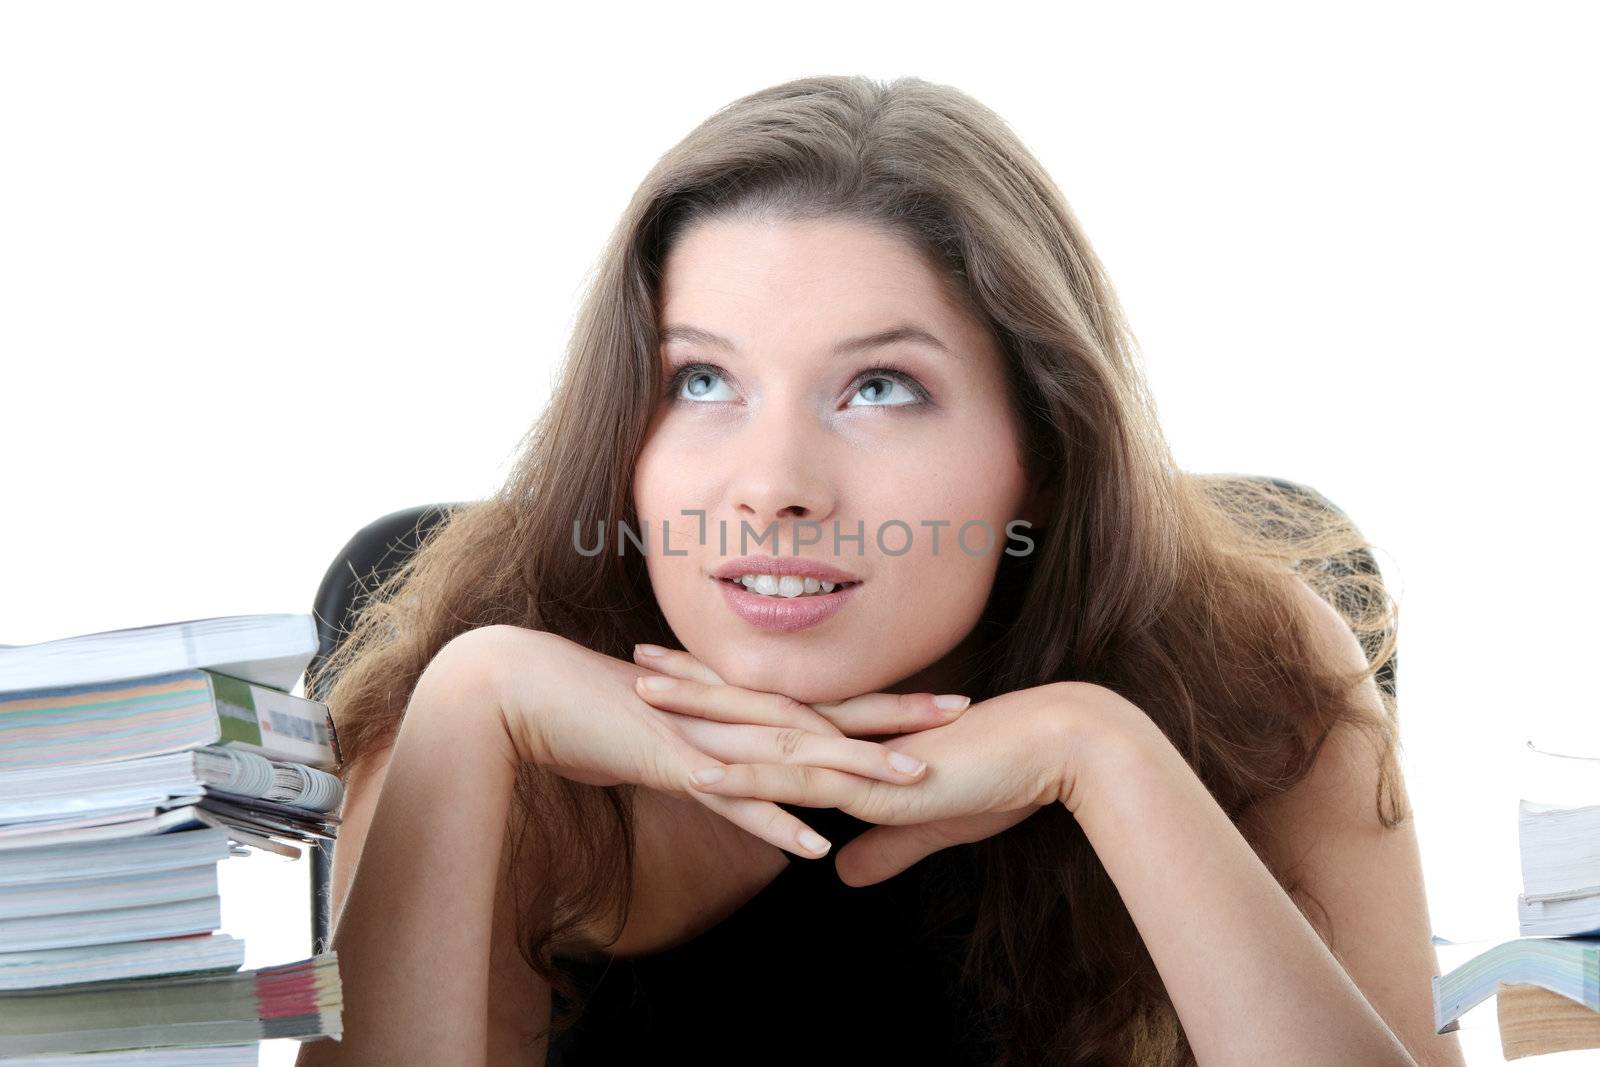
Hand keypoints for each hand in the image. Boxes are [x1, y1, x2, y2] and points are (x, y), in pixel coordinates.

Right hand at [460, 625, 959, 859]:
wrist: (532, 691)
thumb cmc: (600, 711)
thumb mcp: (674, 728)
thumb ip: (717, 745)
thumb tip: (746, 764)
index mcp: (740, 705)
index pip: (828, 702)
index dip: (888, 701)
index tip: (944, 698)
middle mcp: (736, 716)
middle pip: (831, 718)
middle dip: (898, 717)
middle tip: (964, 713)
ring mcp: (710, 740)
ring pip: (794, 756)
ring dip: (854, 770)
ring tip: (913, 783)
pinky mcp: (676, 766)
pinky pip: (734, 802)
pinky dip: (774, 824)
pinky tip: (814, 845)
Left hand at [636, 674, 1098, 886]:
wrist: (1057, 750)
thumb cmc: (1006, 778)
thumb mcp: (931, 826)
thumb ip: (883, 848)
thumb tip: (842, 873)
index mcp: (857, 736)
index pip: (781, 709)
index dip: (731, 692)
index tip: (687, 673)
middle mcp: (847, 735)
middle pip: (758, 705)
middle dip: (696, 684)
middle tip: (638, 661)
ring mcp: (856, 755)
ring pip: (762, 732)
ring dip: (700, 716)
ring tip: (643, 699)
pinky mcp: (872, 783)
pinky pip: (795, 781)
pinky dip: (743, 780)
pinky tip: (696, 775)